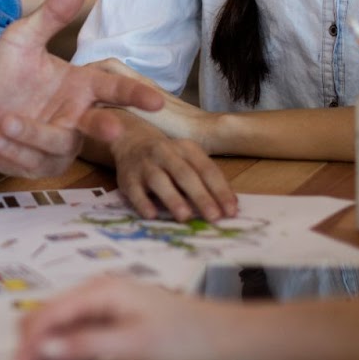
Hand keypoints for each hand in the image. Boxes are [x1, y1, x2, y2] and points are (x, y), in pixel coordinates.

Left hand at [0, 0, 164, 176]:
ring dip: (34, 134)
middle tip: (113, 128)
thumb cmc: (2, 74)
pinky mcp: (40, 165)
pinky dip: (15, 149)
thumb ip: (51, 14)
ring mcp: (60, 144)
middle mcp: (76, 116)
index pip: (114, 88)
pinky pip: (35, 161)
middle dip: (107, 127)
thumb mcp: (22, 38)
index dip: (135, 94)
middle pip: (100, 124)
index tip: (155, 100)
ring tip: (6, 121)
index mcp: (80, 86)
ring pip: (61, 144)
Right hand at [14, 276, 216, 359]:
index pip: (43, 317)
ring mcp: (102, 311)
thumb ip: (84, 346)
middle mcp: (93, 296)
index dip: (28, 350)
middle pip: (46, 328)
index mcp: (96, 292)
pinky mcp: (112, 327)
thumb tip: (42, 348)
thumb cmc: (181, 340)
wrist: (223, 342)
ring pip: (63, 342)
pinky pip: (83, 347)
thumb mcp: (131, 347)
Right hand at [108, 117, 237, 221]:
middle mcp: (165, 153)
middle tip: (214, 217)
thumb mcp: (190, 160)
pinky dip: (143, 203)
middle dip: (201, 196)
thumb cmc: (169, 158)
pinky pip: (135, 191)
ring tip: (186, 217)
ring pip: (159, 180)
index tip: (231, 211)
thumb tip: (231, 206)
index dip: (220, 190)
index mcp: (186, 148)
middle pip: (185, 174)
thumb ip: (208, 180)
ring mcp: (145, 165)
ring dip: (173, 198)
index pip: (207, 169)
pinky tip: (153, 215)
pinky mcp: (127, 179)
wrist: (131, 142)